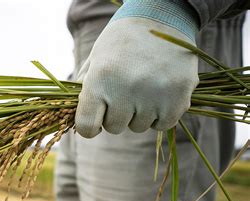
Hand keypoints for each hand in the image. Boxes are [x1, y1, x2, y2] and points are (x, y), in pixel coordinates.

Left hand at [75, 0, 199, 137]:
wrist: (162, 17)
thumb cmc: (122, 41)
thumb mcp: (96, 59)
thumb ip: (84, 90)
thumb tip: (76, 118)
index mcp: (101, 79)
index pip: (87, 126)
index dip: (89, 126)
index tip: (95, 119)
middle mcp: (127, 90)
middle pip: (114, 127)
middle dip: (116, 114)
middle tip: (123, 91)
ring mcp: (155, 96)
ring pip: (139, 126)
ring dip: (139, 113)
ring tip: (143, 86)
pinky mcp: (179, 99)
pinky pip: (162, 125)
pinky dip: (160, 114)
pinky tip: (159, 93)